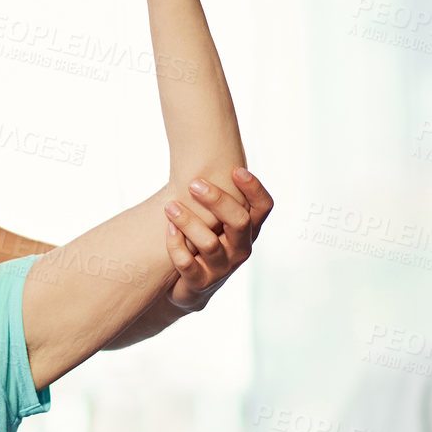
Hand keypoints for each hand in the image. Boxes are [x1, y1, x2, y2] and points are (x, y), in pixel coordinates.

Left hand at [163, 166, 271, 311]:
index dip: (254, 189)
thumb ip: (216, 194)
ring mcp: (222, 267)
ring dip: (188, 222)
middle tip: (193, 183)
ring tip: (169, 206)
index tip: (237, 170)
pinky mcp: (201, 282)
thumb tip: (206, 147)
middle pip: (239, 221)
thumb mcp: (215, 218)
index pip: (263, 207)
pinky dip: (176, 246)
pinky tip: (167, 230)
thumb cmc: (202, 239)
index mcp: (248, 229)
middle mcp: (241, 248)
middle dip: (217, 200)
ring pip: (209, 243)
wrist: (190, 285)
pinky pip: (188, 264)